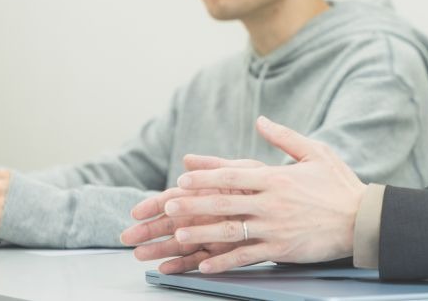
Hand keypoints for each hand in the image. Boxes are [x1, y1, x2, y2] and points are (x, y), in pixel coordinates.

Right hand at [123, 155, 262, 273]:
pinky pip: (202, 258)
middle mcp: (209, 212)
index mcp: (211, 191)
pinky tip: (166, 268)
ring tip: (140, 255)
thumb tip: (187, 158)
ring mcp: (216, 231)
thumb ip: (217, 167)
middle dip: (149, 229)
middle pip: (174, 221)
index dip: (155, 204)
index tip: (136, 212)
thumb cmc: (273, 183)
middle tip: (127, 237)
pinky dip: (184, 264)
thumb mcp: (246, 170)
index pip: (177, 197)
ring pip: (183, 241)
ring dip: (160, 248)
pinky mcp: (226, 249)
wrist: (299, 206)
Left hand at [155, 116, 366, 273]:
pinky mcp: (281, 249)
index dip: (204, 176)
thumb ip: (284, 137)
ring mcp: (274, 228)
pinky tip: (205, 264)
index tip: (183, 178)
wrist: (361, 220)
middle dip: (192, 204)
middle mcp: (271, 203)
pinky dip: (223, 261)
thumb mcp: (316, 152)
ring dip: (200, 233)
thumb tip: (261, 121)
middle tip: (167, 206)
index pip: (232, 175)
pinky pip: (246, 256)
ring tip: (177, 234)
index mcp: (276, 178)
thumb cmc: (340, 184)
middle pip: (223, 203)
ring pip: (229, 231)